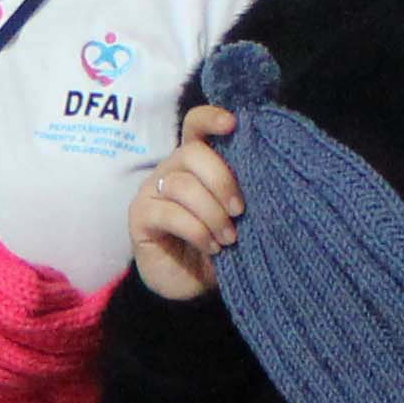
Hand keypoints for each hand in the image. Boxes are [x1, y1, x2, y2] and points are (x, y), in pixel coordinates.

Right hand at [123, 105, 242, 301]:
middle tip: (240, 211)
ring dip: (212, 214)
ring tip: (228, 238)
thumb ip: (241, 190)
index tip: (232, 124)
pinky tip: (210, 247)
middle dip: (222, 181)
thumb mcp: (236, 215)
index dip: (211, 118)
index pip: (195, 125)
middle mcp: (171, 169)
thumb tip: (263, 174)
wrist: (193, 284)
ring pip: (182, 185)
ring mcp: (151, 191)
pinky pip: (169, 213)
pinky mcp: (140, 216)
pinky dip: (197, 231)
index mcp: (196, 162)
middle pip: (192, 152)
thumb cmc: (218, 243)